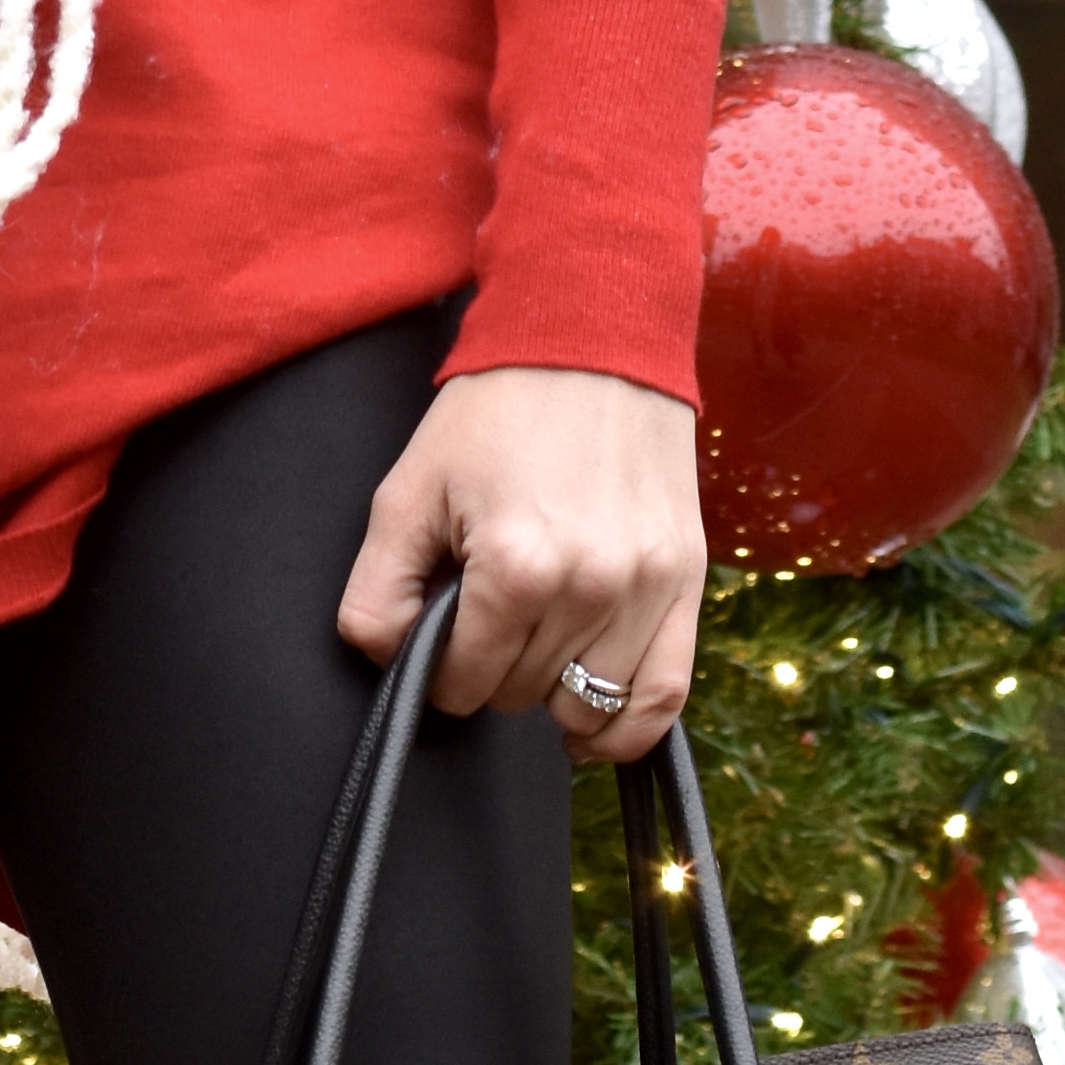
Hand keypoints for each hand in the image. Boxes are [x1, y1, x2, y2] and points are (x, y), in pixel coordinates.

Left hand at [338, 364, 704, 756]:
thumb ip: (378, 586)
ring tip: (534, 642)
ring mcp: (645, 589)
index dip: (439, 665)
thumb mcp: (411, 482)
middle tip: (486, 608)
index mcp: (514, 566)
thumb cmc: (497, 408)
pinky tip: (590, 721)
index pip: (462, 682)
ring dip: (550, 688)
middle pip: (521, 694)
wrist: (592, 336)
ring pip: (586, 707)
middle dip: (491, 666)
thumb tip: (384, 658)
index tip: (440, 630)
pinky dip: (625, 728)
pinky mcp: (686, 582)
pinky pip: (663, 700)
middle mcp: (588, 588)